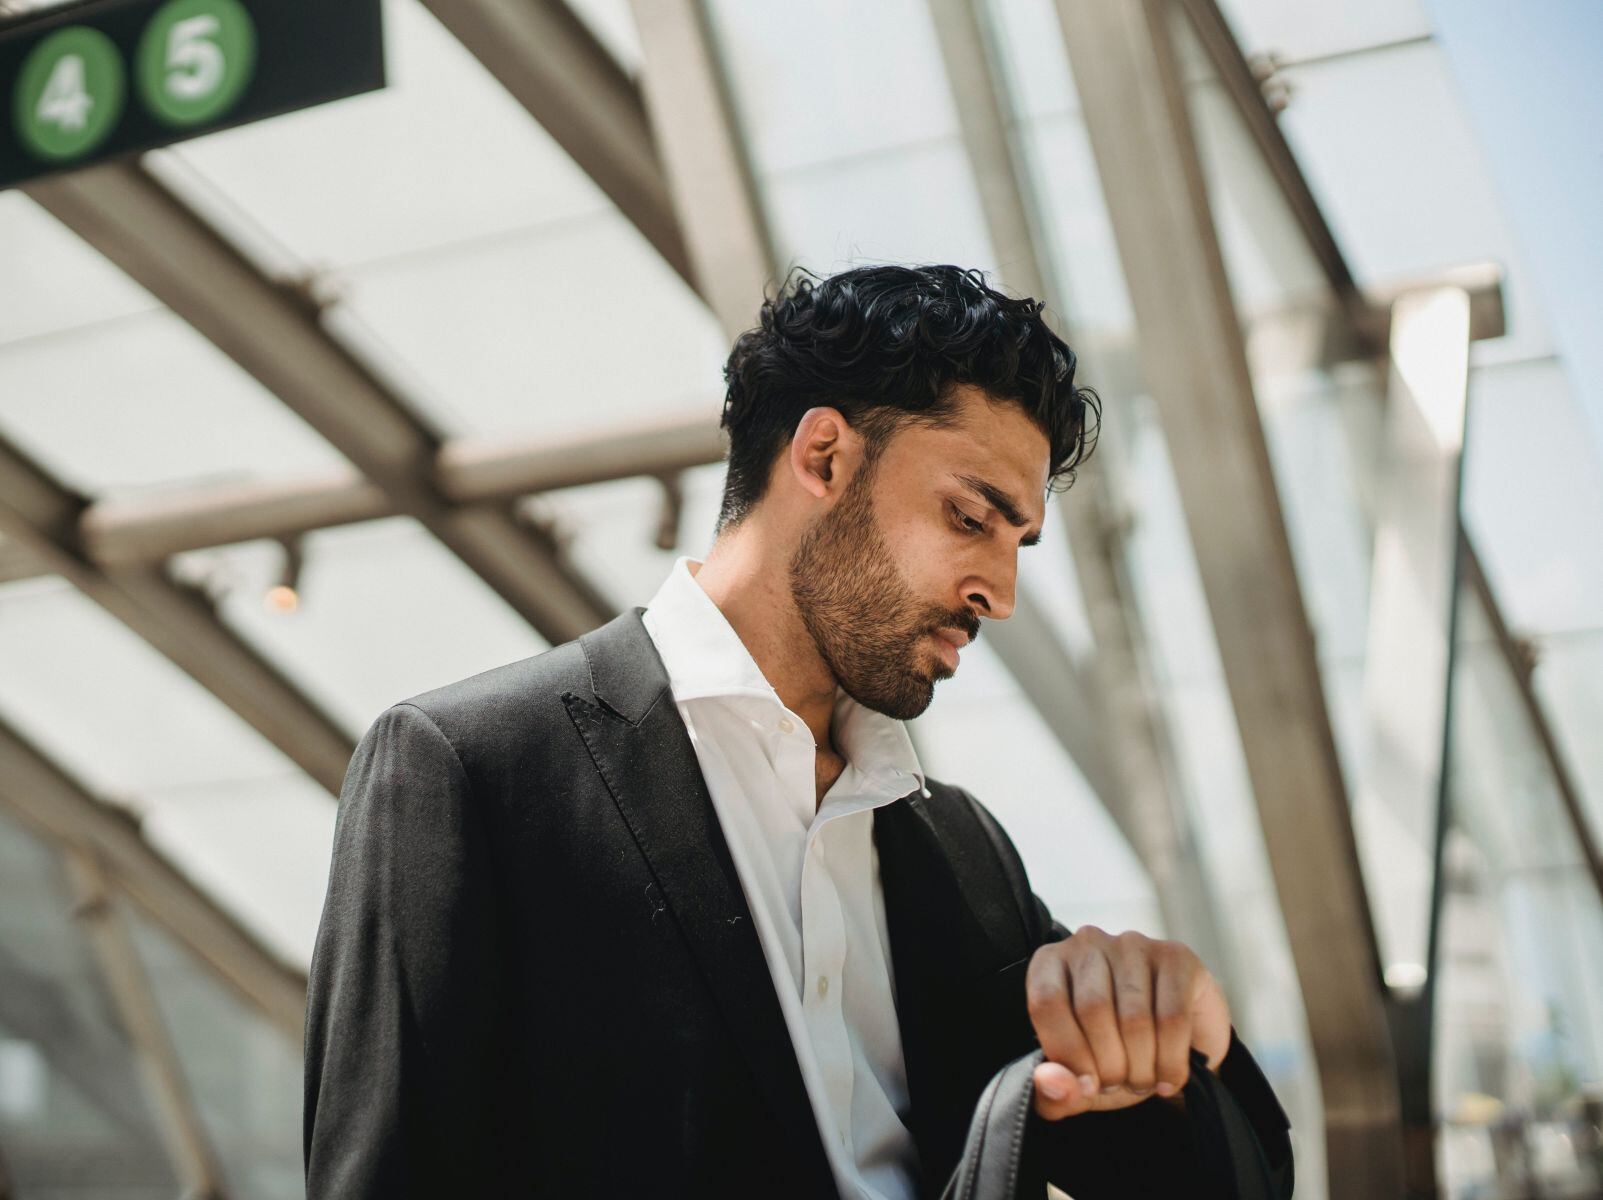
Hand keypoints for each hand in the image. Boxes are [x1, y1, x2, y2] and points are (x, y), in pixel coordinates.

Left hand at [1024, 925, 1229, 1119]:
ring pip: (1134, 1017)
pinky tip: (1169, 1078)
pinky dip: (1170, 1061)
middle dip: (1109, 1065)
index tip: (1087, 1086)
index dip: (1067, 1053)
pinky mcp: (1175, 956)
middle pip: (1093, 1009)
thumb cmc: (1113, 1056)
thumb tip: (1049, 1082)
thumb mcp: (1077, 1082)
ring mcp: (1133, 945)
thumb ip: (1053, 1091)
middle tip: (1120, 1085)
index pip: (1047, 1003)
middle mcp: (1088, 944)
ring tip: (1143, 1082)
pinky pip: (1173, 1018)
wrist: (1174, 1048)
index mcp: (1049, 963)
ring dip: (1141, 1068)